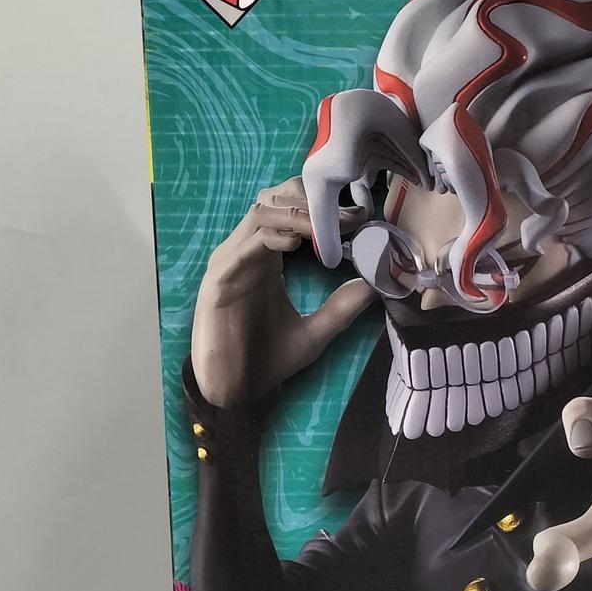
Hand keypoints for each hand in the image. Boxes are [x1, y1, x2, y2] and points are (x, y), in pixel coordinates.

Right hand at [190, 177, 371, 406]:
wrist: (237, 389)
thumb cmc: (268, 358)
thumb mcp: (316, 332)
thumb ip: (342, 308)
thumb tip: (373, 286)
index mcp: (268, 258)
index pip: (290, 210)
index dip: (323, 206)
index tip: (360, 216)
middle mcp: (248, 252)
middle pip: (275, 200)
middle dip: (312, 200)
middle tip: (348, 215)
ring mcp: (231, 263)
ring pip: (259, 215)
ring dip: (296, 214)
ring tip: (329, 225)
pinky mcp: (218, 281)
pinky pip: (242, 248)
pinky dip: (269, 239)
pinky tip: (294, 243)